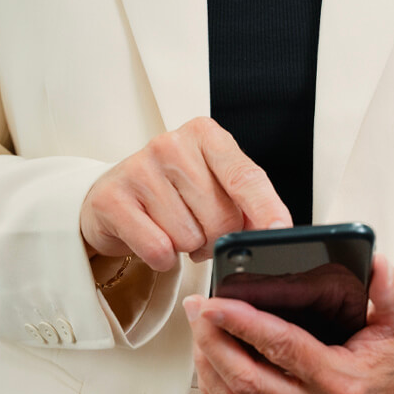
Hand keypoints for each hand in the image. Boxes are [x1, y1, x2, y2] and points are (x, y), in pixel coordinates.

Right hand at [81, 118, 297, 271]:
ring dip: (186, 247)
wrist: (114, 197)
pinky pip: (158, 248)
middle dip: (217, 238)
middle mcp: (171, 145)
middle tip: (202, 231)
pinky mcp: (112, 199)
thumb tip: (274, 232)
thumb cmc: (172, 193)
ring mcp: (138, 169)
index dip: (266, 209)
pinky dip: (161, 258)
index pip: (245, 176)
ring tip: (173, 231)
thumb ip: (246, 206)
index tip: (280, 231)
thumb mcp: (214, 187)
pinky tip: (153, 239)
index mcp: (205, 135)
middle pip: (221, 217)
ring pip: (189, 237)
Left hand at [188, 255, 393, 393]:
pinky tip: (208, 355)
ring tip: (199, 327)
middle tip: (197, 309)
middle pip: (247, 380)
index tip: (217, 304)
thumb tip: (377, 265)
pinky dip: (215, 384)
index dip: (244, 324)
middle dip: (213, 342)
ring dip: (208, 364)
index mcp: (344, 381)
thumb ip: (393, 291)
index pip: (284, 349)